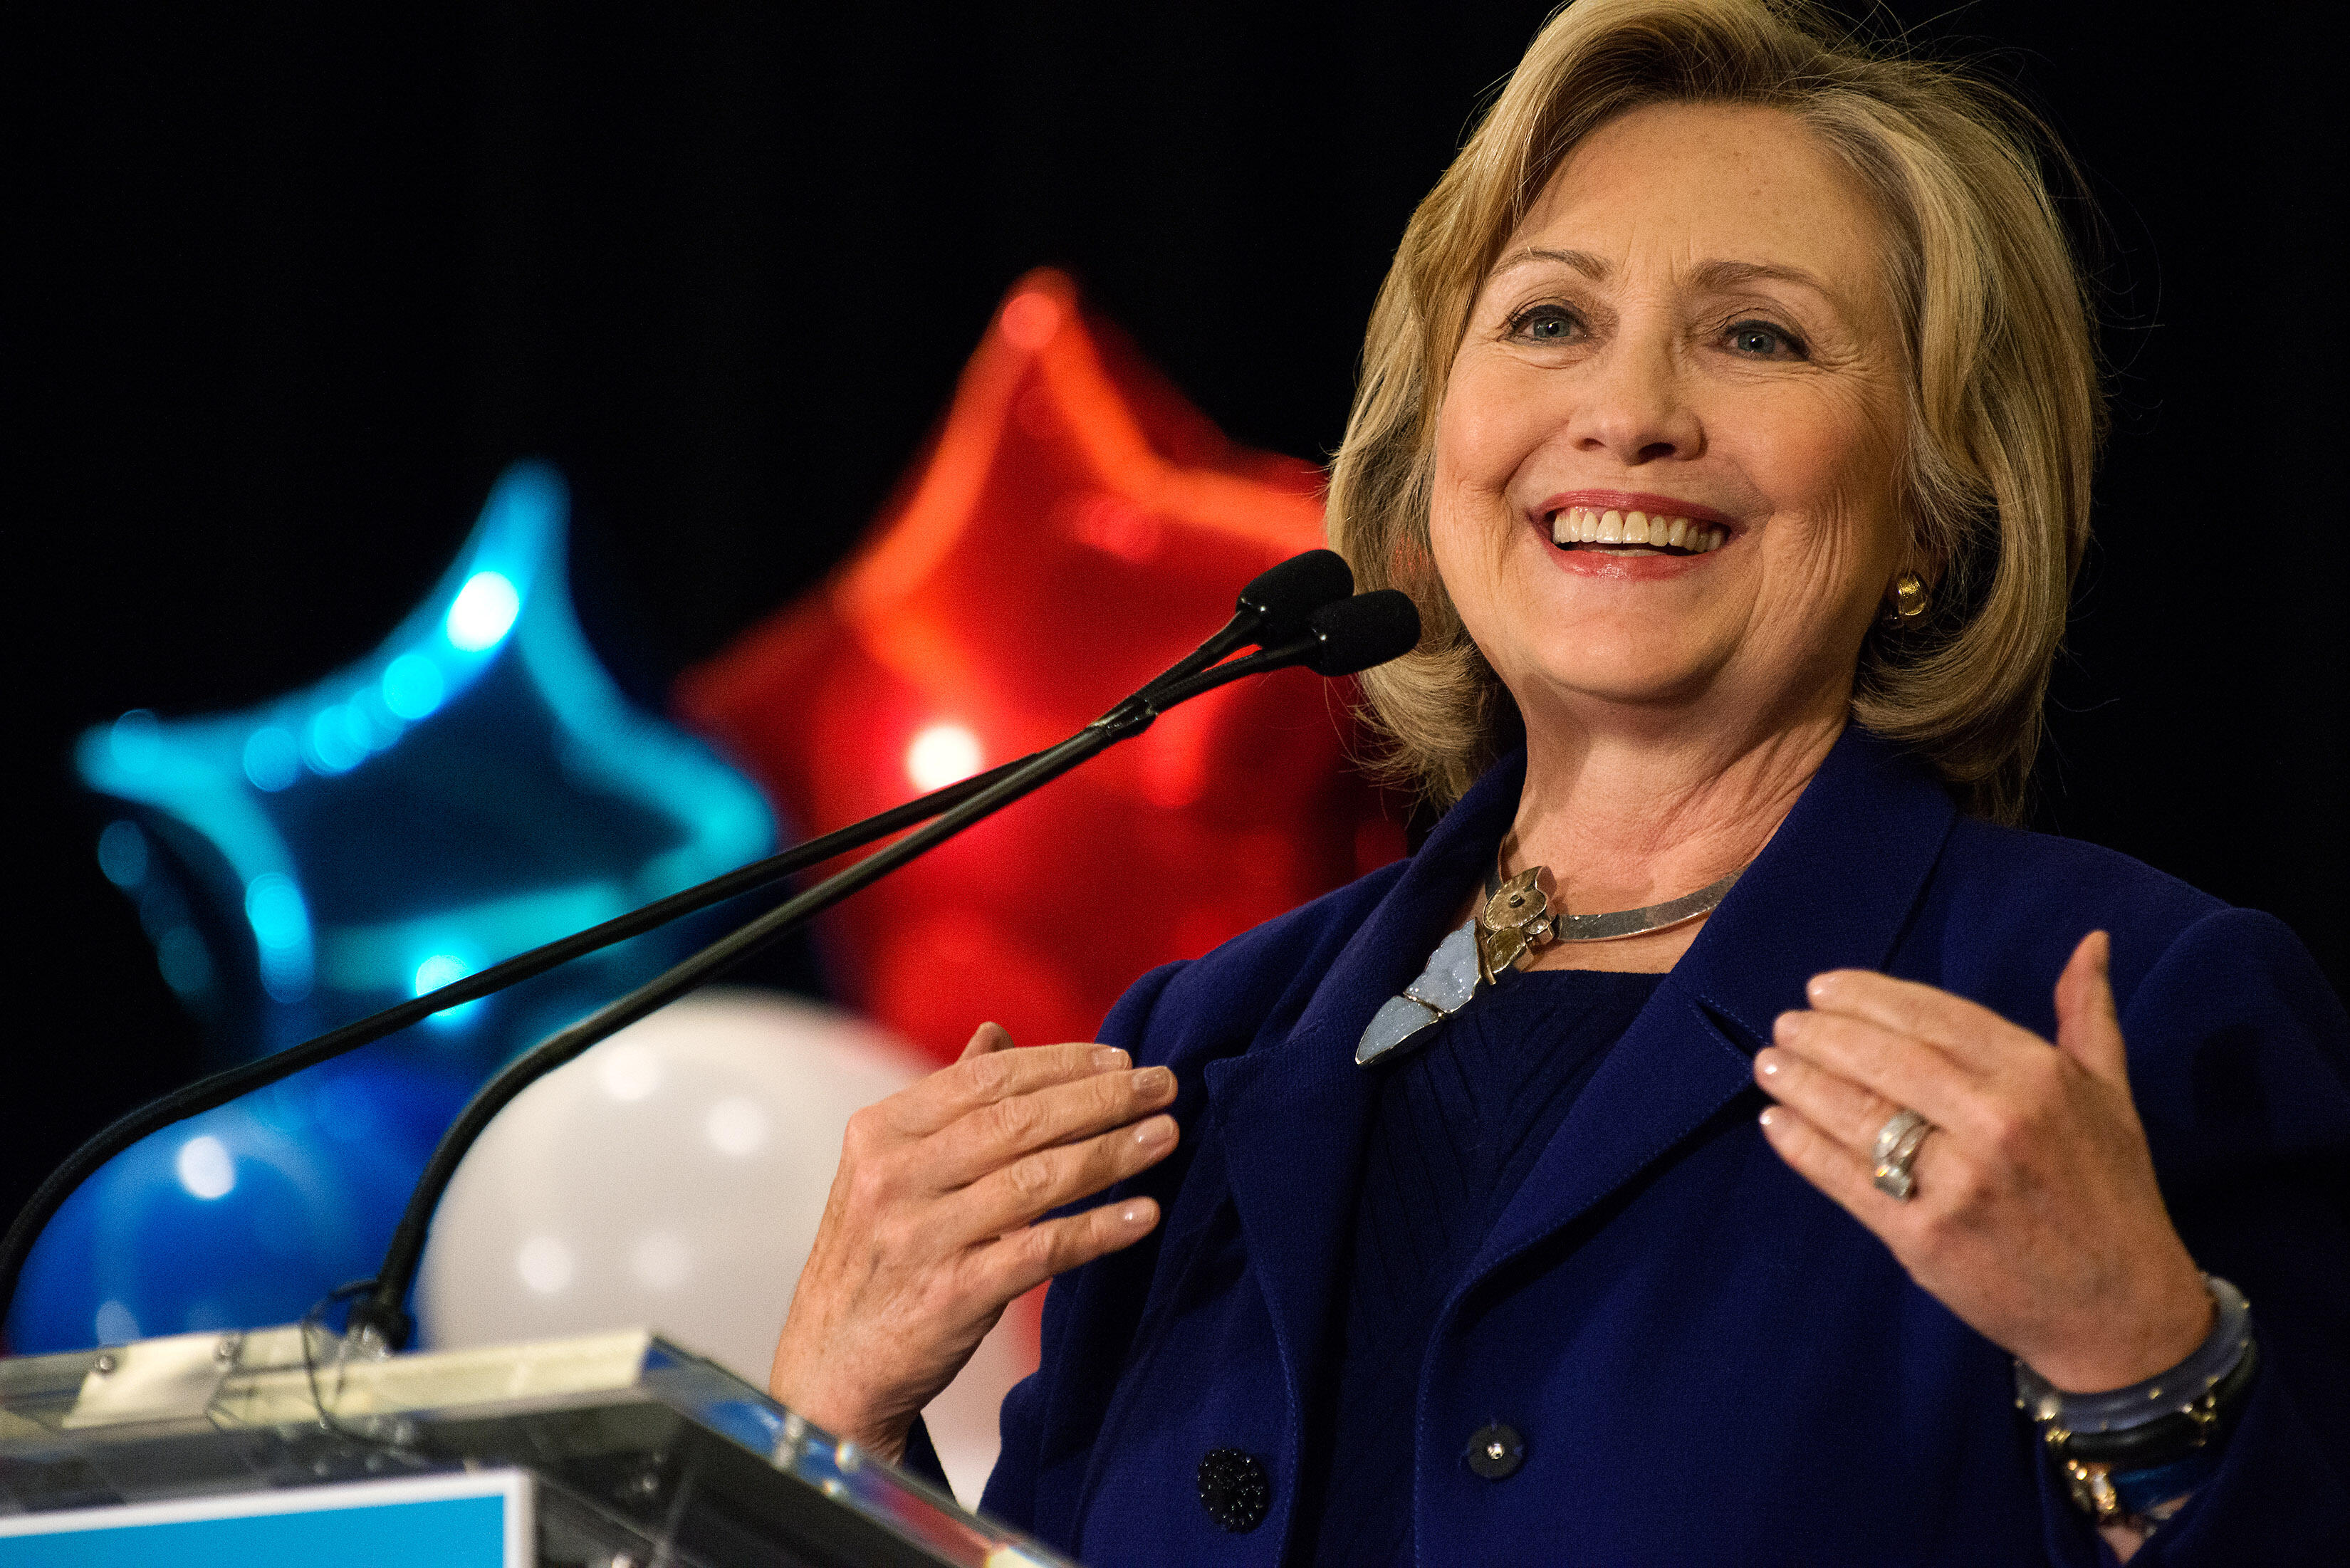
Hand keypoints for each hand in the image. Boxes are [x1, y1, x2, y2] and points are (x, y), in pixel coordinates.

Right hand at [768, 1022, 1179, 1459]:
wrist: (830, 1368)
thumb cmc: (875, 1256)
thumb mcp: (888, 1169)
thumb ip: (944, 1102)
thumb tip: (995, 1034)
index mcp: (881, 1133)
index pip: (985, 1079)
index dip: (1061, 1063)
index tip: (1122, 1058)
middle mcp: (895, 1178)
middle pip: (1016, 1122)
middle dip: (1099, 1098)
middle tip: (1162, 1085)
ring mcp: (921, 1237)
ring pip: (1035, 1180)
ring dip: (1111, 1153)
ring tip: (1165, 1135)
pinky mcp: (951, 1296)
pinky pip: (1040, 1252)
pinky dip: (1097, 1230)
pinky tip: (1144, 1215)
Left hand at [1754, 931, 2211, 1392]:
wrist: (2120, 1312)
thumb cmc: (2110, 1196)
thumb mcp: (2112, 1097)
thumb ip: (2087, 1016)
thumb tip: (2088, 942)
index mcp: (2038, 1078)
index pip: (1933, 1016)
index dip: (1868, 997)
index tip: (1823, 987)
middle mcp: (1995, 1121)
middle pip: (1884, 1059)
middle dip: (1823, 1035)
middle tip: (1786, 1023)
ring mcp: (1956, 1181)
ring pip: (1856, 1114)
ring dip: (1800, 1083)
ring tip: (1769, 1063)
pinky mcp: (1922, 1236)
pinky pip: (1845, 1178)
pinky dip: (1801, 1146)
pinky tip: (1773, 1122)